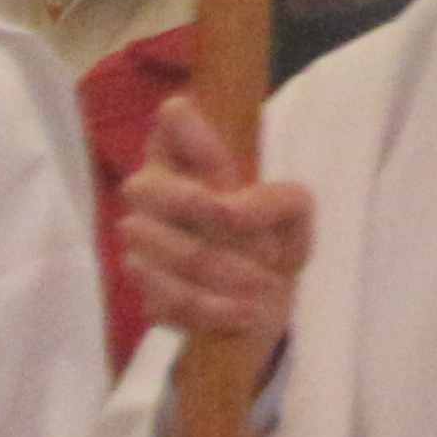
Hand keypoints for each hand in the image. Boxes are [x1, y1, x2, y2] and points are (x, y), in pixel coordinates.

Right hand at [121, 99, 313, 359]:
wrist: (263, 304)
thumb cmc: (273, 238)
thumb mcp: (296, 212)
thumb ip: (276, 197)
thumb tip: (231, 207)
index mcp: (190, 162)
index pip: (172, 125)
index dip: (186, 130)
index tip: (208, 142)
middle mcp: (152, 196)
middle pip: (145, 187)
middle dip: (197, 206)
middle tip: (252, 235)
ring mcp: (140, 246)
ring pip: (172, 250)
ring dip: (229, 272)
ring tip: (265, 284)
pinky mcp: (146, 293)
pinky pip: (173, 299)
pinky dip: (218, 308)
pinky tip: (246, 311)